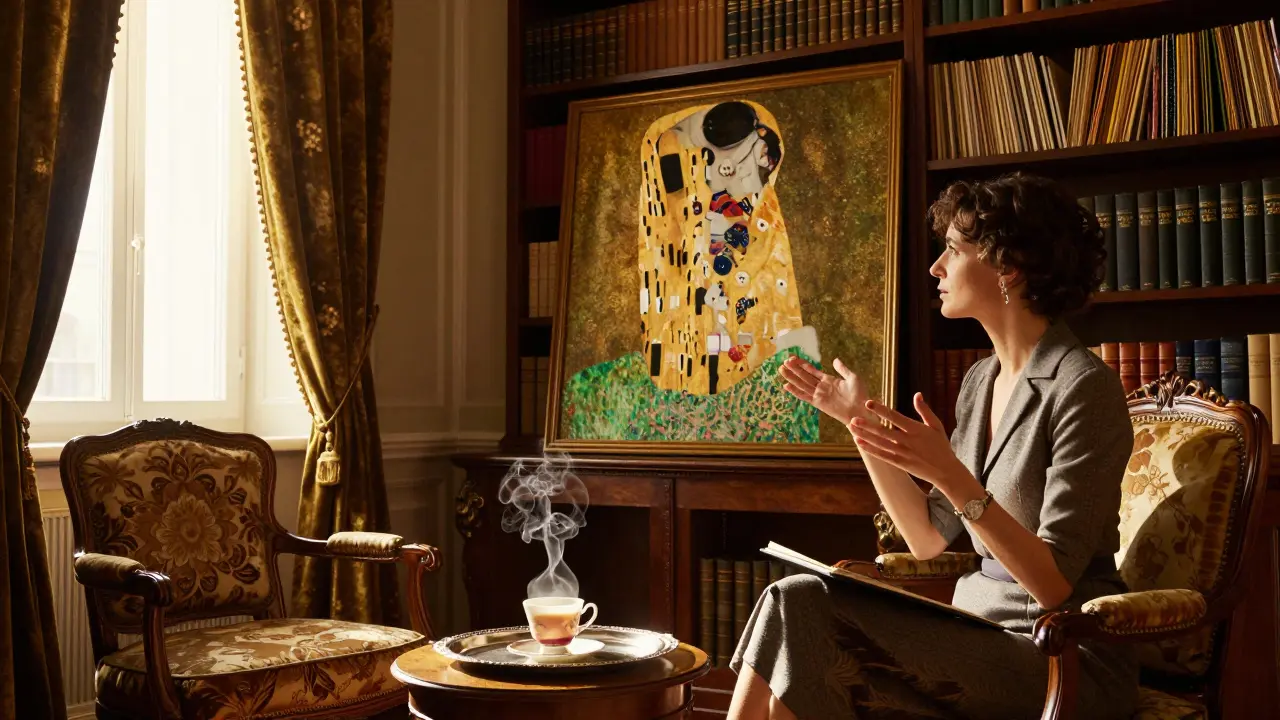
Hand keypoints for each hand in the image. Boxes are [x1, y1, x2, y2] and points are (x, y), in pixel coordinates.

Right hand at [778, 356, 869, 424]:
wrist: (861, 410)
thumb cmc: (860, 395)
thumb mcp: (852, 377)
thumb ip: (842, 369)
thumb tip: (835, 360)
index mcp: (829, 380)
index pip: (812, 371)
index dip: (803, 364)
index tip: (793, 358)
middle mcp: (821, 387)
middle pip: (804, 376)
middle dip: (794, 369)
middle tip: (784, 361)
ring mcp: (819, 395)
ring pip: (802, 384)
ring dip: (792, 377)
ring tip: (781, 369)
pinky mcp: (818, 403)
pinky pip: (804, 396)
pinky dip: (795, 391)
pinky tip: (787, 386)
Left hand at [847, 393, 972, 492]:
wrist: (946, 470)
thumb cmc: (941, 446)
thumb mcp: (936, 425)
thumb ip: (925, 410)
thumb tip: (917, 394)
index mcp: (916, 429)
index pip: (895, 417)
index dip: (881, 410)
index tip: (868, 403)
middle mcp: (907, 441)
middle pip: (883, 431)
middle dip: (867, 425)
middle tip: (853, 418)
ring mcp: (903, 453)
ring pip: (880, 443)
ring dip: (865, 436)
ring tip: (852, 428)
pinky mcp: (900, 463)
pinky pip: (882, 456)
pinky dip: (870, 450)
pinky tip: (859, 443)